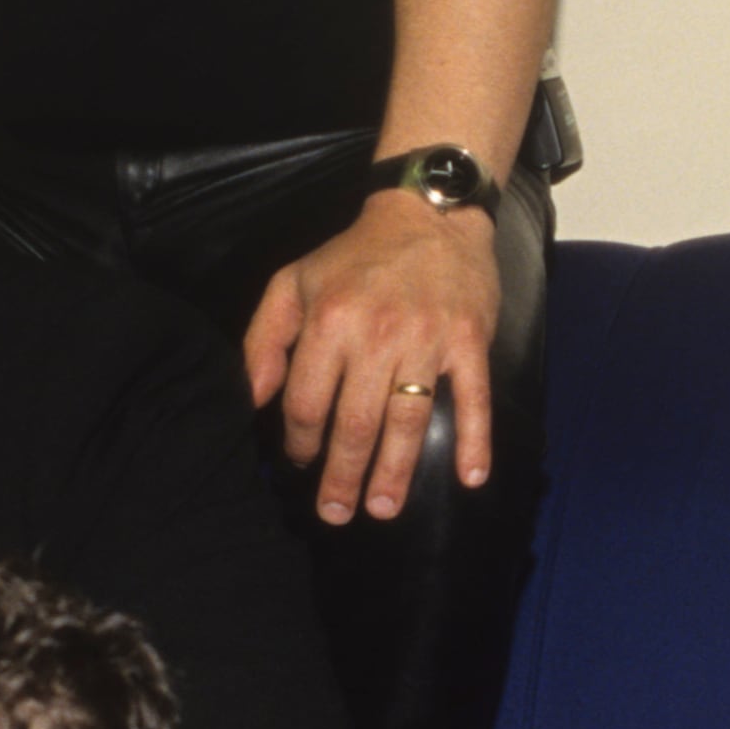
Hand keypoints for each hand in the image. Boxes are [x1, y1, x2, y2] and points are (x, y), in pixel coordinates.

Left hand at [242, 193, 502, 525]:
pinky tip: (471, 478)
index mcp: (329, 322)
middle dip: (342, 477)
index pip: (306, 402)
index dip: (299, 441)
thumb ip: (264, 339)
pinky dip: (476, 440)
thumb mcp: (293, 282)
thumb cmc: (355, 256)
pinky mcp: (469, 342)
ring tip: (382, 509)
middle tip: (336, 514)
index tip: (301, 462)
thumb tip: (253, 399)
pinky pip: (474, 399)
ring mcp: (428, 340)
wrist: (429, 214)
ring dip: (395, 472)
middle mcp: (376, 335)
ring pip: (408, 421)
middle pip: (354, 424)